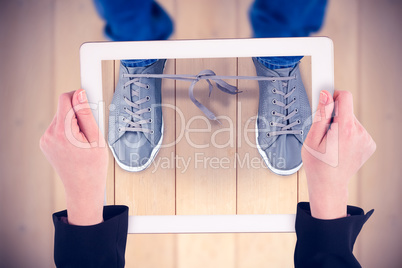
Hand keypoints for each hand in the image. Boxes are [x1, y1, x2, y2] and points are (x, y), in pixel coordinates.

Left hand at [40, 89, 107, 224]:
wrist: (83, 188)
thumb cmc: (93, 168)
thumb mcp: (97, 139)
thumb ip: (87, 114)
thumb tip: (80, 94)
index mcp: (63, 132)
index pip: (66, 99)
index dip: (79, 97)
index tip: (89, 99)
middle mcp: (49, 135)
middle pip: (64, 108)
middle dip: (78, 114)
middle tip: (90, 131)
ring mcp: (45, 140)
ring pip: (61, 117)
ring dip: (73, 123)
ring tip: (84, 141)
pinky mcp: (45, 143)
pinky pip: (58, 127)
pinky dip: (68, 130)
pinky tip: (76, 144)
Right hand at [302, 90, 375, 218]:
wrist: (329, 185)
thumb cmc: (317, 165)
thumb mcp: (311, 139)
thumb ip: (320, 115)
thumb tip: (325, 95)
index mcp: (344, 130)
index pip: (345, 97)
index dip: (333, 96)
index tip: (326, 97)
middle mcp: (360, 133)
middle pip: (346, 110)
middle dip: (334, 116)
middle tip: (324, 133)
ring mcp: (367, 140)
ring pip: (351, 120)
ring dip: (340, 126)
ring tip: (332, 143)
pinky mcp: (369, 144)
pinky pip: (357, 130)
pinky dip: (348, 134)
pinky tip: (340, 147)